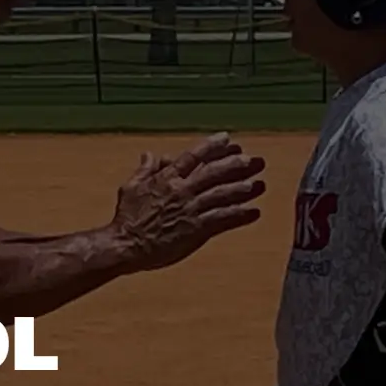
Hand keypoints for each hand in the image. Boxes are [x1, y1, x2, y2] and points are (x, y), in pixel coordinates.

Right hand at [109, 133, 265, 271]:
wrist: (125, 245)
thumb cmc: (126, 218)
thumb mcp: (131, 187)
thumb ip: (145, 170)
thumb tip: (150, 154)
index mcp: (166, 178)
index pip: (194, 156)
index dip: (214, 147)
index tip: (230, 140)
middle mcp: (181, 191)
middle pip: (215, 173)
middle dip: (238, 165)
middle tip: (257, 161)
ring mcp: (190, 210)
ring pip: (222, 195)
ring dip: (244, 189)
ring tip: (261, 184)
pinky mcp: (195, 230)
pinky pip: (222, 220)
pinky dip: (240, 215)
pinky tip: (254, 212)